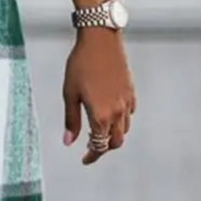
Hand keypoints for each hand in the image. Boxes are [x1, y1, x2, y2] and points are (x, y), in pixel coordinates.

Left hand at [62, 28, 136, 165]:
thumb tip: (69, 142)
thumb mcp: (70, 93)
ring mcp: (127, 101)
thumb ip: (71, 120)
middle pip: (115, 142)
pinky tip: (111, 114)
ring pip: (124, 129)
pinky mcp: (131, 91)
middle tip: (91, 148)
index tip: (85, 160)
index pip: (99, 145)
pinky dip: (121, 120)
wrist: (100, 40)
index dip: (92, 155)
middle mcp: (117, 112)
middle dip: (103, 148)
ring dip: (113, 135)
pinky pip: (129, 114)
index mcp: (101, 115)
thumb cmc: (81, 65)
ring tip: (98, 132)